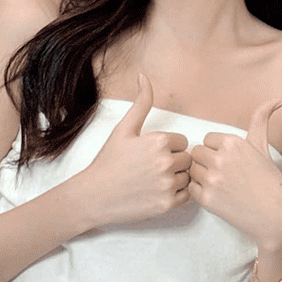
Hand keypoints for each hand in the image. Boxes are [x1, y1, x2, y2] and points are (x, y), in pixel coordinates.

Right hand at [81, 74, 193, 226]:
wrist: (93, 196)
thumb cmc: (109, 161)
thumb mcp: (124, 128)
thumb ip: (141, 102)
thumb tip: (143, 76)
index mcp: (159, 141)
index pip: (183, 141)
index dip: (169, 147)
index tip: (152, 153)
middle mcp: (166, 162)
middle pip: (187, 159)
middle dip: (175, 161)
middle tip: (153, 168)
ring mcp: (167, 184)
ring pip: (188, 177)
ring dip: (178, 178)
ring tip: (156, 180)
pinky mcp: (166, 205)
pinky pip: (187, 196)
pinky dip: (178, 194)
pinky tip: (160, 191)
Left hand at [188, 99, 281, 250]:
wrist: (275, 215)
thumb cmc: (269, 180)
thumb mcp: (263, 146)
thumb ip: (261, 119)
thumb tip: (279, 99)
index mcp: (233, 142)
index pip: (207, 139)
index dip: (216, 150)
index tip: (229, 161)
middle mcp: (221, 159)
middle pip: (196, 153)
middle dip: (206, 162)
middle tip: (222, 173)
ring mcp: (213, 180)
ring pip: (191, 170)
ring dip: (201, 176)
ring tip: (220, 184)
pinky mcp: (207, 199)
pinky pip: (191, 188)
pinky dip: (200, 192)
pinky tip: (217, 195)